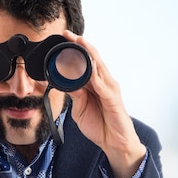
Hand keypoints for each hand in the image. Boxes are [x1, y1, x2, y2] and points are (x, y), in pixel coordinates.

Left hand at [63, 30, 145, 177]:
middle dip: (81, 45)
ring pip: (99, 67)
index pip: (85, 62)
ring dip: (89, 54)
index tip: (62, 40)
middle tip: (67, 34)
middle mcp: (103, 82)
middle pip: (92, 59)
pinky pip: (103, 85)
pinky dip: (95, 76)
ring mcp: (109, 89)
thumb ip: (73, 95)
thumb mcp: (79, 109)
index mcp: (95, 84)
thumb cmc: (100, 125)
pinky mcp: (113, 99)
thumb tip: (63, 83)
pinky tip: (88, 69)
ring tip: (79, 42)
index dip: (74, 50)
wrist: (114, 142)